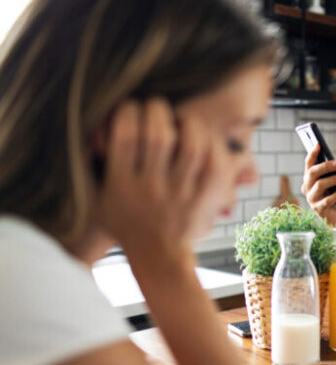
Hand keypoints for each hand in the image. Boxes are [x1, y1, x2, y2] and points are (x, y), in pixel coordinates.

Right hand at [94, 98, 226, 257]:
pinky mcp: (202, 198)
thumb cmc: (124, 220)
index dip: (128, 111)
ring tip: (182, 120)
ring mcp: (180, 193)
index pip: (126, 135)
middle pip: (159, 135)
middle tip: (156, 108)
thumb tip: (92, 125)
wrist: (157, 256)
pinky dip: (211, 145)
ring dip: (188, 123)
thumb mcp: (96, 198)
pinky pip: (214, 165)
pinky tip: (202, 138)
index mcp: (122, 183)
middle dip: (157, 110)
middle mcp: (152, 187)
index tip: (129, 109)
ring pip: (191, 146)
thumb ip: (92, 166)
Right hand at [301, 144, 335, 224]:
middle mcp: (307, 188)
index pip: (308, 164)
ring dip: (335, 179)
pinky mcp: (318, 209)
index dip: (312, 154)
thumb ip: (331, 173)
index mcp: (309, 179)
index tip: (318, 145)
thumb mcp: (334, 182)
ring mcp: (311, 199)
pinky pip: (327, 200)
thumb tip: (335, 163)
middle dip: (326, 166)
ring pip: (320, 185)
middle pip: (313, 173)